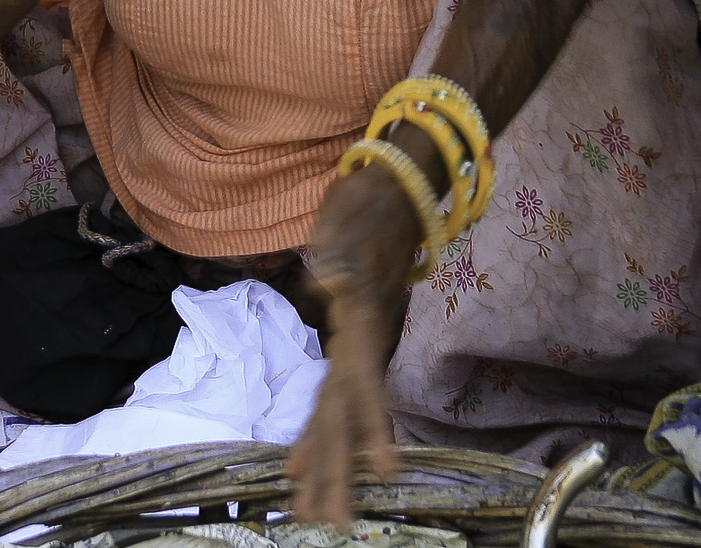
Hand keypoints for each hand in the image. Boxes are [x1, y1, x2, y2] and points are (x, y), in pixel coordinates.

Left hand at [289, 158, 425, 526]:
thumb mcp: (351, 212)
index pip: (362, 382)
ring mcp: (362, 343)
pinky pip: (336, 397)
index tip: (380, 472)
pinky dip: (321, 431)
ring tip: (315, 511)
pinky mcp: (354, 341)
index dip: (368, 426)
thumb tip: (325, 277)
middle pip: (349, 414)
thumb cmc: (370, 199)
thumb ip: (338, 246)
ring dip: (329, 463)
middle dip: (339, 469)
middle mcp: (366, 339)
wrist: (399, 186)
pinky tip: (302, 460)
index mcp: (364, 318)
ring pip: (342, 413)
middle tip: (327, 522)